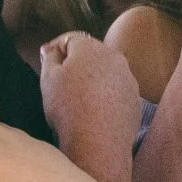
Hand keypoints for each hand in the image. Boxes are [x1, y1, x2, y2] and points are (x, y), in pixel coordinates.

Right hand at [39, 31, 139, 181]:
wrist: (99, 142)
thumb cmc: (68, 108)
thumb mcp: (48, 80)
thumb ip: (49, 58)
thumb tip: (51, 49)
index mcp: (91, 48)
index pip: (71, 39)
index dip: (56, 48)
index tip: (46, 60)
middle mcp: (114, 57)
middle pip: (91, 53)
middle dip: (76, 62)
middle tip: (60, 81)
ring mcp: (128, 78)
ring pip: (105, 72)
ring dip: (92, 79)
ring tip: (77, 99)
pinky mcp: (135, 98)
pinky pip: (116, 91)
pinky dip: (105, 95)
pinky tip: (93, 111)